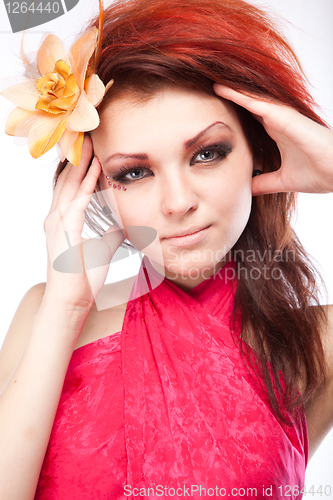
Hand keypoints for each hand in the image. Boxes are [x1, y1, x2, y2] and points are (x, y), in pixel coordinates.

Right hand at [43, 135, 124, 309]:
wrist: (72, 300)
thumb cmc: (83, 277)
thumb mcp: (103, 248)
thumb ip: (111, 233)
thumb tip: (123, 223)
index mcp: (63, 220)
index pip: (72, 186)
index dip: (82, 166)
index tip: (94, 148)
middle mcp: (56, 217)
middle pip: (68, 179)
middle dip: (79, 156)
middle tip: (90, 133)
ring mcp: (57, 223)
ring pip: (70, 184)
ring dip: (82, 162)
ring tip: (92, 141)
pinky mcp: (64, 231)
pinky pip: (76, 201)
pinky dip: (86, 183)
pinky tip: (95, 168)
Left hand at [213, 84, 332, 195]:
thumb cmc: (319, 172)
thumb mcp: (282, 180)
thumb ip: (264, 183)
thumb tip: (247, 190)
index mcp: (276, 132)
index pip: (247, 118)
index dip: (229, 113)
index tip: (209, 112)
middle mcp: (276, 120)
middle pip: (244, 104)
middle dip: (225, 97)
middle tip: (199, 90)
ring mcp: (280, 115)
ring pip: (247, 98)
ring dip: (227, 91)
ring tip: (203, 82)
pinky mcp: (283, 115)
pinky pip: (255, 102)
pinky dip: (237, 95)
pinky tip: (220, 88)